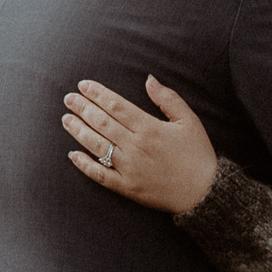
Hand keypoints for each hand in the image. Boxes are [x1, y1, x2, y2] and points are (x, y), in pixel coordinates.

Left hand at [63, 77, 216, 213]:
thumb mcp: (189, 120)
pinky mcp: (127, 187)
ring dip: (79, 131)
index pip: (116, 105)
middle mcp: (135, 146)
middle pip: (102, 122)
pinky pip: (100, 175)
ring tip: (66, 120)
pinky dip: (84, 165)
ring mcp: (129, 168)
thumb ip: (167, 98)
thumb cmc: (198, 154)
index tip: (83, 85)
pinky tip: (73, 155)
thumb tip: (148, 79)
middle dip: (83, 108)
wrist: (205, 192)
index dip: (97, 94)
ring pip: (97, 146)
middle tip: (68, 98)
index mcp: (149, 128)